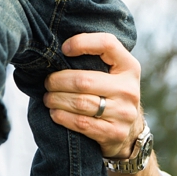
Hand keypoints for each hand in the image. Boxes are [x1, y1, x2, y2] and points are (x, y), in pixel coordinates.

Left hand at [43, 33, 142, 158]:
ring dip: (57, 99)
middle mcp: (129, 89)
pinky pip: (81, 123)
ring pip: (80, 103)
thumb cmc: (112, 92)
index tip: (63, 49)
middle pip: (84, 80)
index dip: (82, 42)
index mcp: (129, 66)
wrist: (130, 130)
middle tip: (47, 82)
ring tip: (48, 97)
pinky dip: (62, 117)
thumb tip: (59, 49)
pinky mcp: (115, 132)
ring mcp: (124, 112)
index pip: (107, 44)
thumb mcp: (114, 72)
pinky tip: (55, 113)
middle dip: (58, 81)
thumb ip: (96, 59)